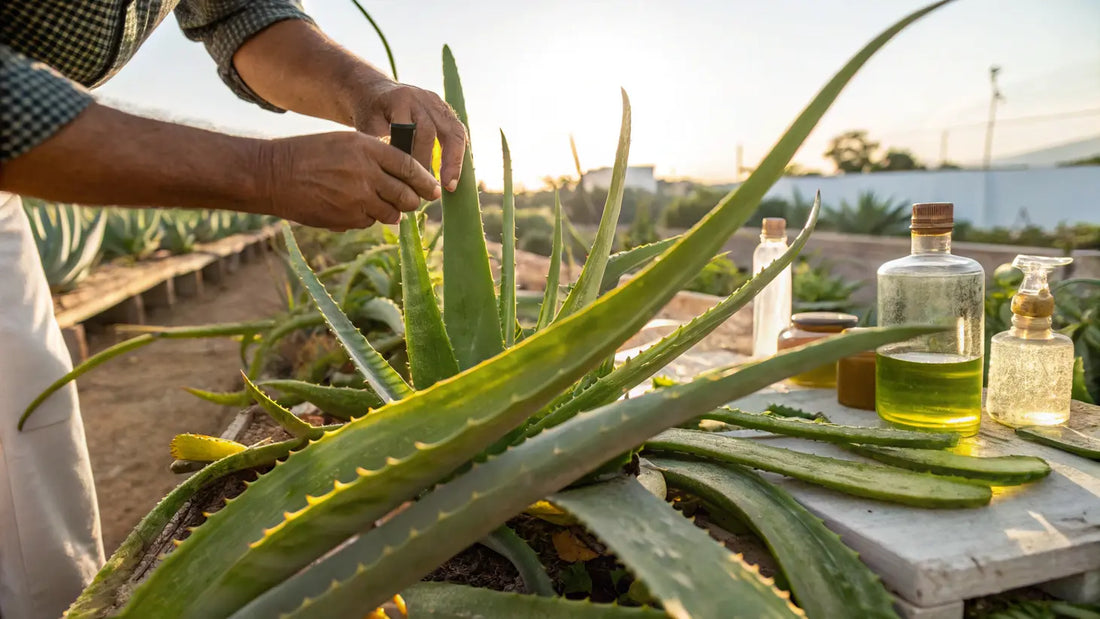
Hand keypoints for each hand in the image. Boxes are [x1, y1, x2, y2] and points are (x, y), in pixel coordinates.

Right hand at [259, 132, 440, 229]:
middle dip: (412, 201)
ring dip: (391, 212)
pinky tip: (352, 207)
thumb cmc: (310, 154)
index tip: (434, 189)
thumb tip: (405, 179)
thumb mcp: (346, 142)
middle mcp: (366, 173)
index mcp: (368, 148)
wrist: (273, 174)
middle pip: (406, 195)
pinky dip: (367, 218)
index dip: (425, 180)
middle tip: (412, 201)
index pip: (409, 167)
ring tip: (379, 204)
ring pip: (391, 214)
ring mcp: (357, 199)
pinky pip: (369, 222)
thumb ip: (376, 156)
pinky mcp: (346, 219)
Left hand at [351, 79, 466, 191]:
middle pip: (432, 132)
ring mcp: (437, 102)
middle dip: (429, 163)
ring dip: (453, 161)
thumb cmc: (369, 113)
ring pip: (454, 131)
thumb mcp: (366, 125)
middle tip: (424, 188)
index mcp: (400, 99)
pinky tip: (453, 174)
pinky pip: (458, 133)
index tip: (410, 181)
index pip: (411, 131)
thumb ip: (380, 144)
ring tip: (450, 186)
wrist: (375, 91)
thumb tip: (394, 172)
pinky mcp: (445, 110)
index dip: (413, 158)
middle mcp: (422, 97)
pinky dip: (457, 154)